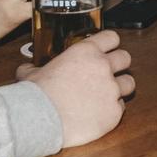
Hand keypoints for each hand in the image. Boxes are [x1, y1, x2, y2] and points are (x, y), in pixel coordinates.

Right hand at [18, 29, 136, 146]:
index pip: (112, 37)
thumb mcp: (32, 73)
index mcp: (86, 51)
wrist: (41, 119)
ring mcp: (111, 90)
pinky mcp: (114, 112)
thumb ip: (34, 68)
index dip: (110, 44)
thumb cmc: (36, 94)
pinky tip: (99, 113)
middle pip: (125, 58)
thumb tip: (27, 69)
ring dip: (120, 87)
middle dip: (119, 65)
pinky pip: (121, 107)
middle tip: (109, 73)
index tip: (107, 50)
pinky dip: (112, 109)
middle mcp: (103, 67)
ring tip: (107, 94)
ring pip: (129, 83)